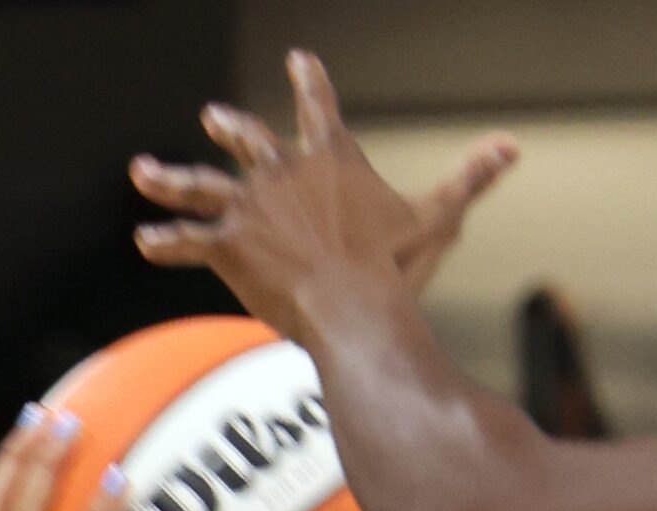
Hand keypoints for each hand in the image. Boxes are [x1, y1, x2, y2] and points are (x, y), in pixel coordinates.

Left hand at [128, 51, 517, 333]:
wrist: (352, 306)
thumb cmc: (394, 269)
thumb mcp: (436, 219)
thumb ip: (469, 179)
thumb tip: (513, 146)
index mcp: (331, 158)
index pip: (320, 106)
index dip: (311, 82)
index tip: (299, 59)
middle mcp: (283, 171)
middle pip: (250, 140)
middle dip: (230, 128)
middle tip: (214, 118)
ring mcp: (251, 204)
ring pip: (201, 184)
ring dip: (170, 178)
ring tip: (144, 172)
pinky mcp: (226, 242)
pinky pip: (186, 240)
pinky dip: (165, 241)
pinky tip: (143, 241)